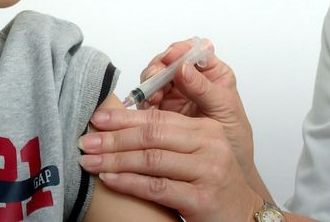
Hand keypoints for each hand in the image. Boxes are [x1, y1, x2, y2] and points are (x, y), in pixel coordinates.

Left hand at [78, 107, 260, 221]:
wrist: (242, 214)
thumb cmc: (213, 182)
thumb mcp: (198, 151)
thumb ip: (169, 137)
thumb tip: (122, 127)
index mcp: (206, 128)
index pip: (159, 117)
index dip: (124, 117)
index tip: (98, 118)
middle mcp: (210, 145)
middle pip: (152, 135)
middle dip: (114, 138)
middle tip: (86, 141)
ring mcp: (208, 171)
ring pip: (151, 160)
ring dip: (115, 160)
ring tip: (90, 161)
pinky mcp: (201, 198)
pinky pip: (156, 188)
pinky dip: (129, 182)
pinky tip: (109, 179)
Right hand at [137, 41, 255, 176]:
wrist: (224, 175)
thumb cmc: (234, 140)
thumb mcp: (226, 112)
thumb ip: (206, 89)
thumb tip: (184, 67)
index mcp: (212, 74)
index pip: (194, 50)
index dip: (181, 50)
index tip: (173, 56)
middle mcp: (191, 80)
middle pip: (168, 61)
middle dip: (160, 66)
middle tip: (156, 77)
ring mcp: (174, 95)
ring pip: (154, 78)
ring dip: (150, 83)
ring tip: (153, 97)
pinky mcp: (160, 111)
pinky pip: (146, 99)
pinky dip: (144, 101)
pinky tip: (148, 108)